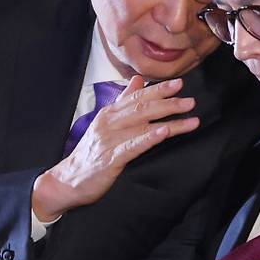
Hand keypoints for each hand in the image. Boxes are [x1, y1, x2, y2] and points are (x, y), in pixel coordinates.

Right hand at [32, 76, 198, 220]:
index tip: (179, 84)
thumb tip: (137, 80)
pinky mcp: (110, 159)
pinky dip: (149, 138)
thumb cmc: (91, 152)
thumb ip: (122, 101)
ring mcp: (110, 140)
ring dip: (169, 121)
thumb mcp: (105, 122)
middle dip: (169, 103)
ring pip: (143, 126)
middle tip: (190, 101)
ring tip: (190, 117)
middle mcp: (110, 123)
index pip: (137, 97)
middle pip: (143, 108)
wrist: (69, 180)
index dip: (159, 90)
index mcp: (110, 113)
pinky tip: (164, 133)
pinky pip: (133, 146)